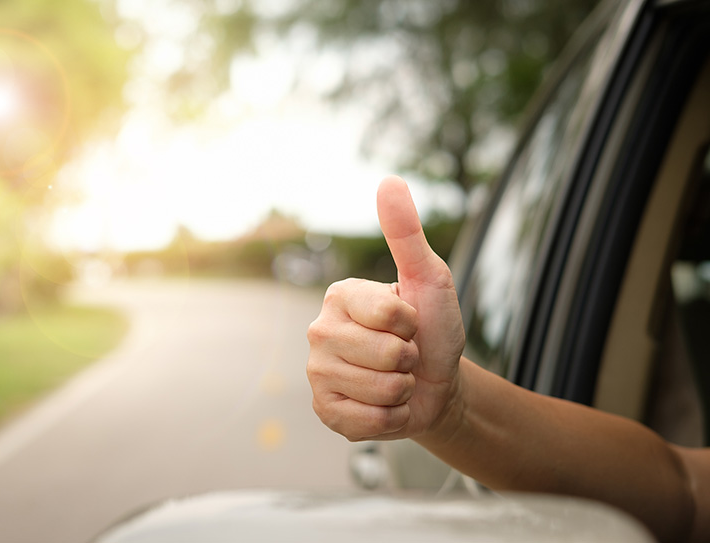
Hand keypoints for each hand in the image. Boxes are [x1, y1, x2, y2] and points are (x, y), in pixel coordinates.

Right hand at [306, 176, 464, 440]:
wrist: (437, 383)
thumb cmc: (432, 327)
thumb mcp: (428, 278)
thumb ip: (406, 233)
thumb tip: (389, 181)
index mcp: (339, 296)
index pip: (388, 315)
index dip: (413, 323)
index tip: (410, 322)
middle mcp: (318, 332)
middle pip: (385, 356)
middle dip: (410, 360)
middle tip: (405, 355)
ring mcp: (317, 373)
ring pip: (379, 390)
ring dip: (402, 390)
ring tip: (396, 379)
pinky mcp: (324, 410)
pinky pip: (367, 422)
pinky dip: (390, 419)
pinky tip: (385, 405)